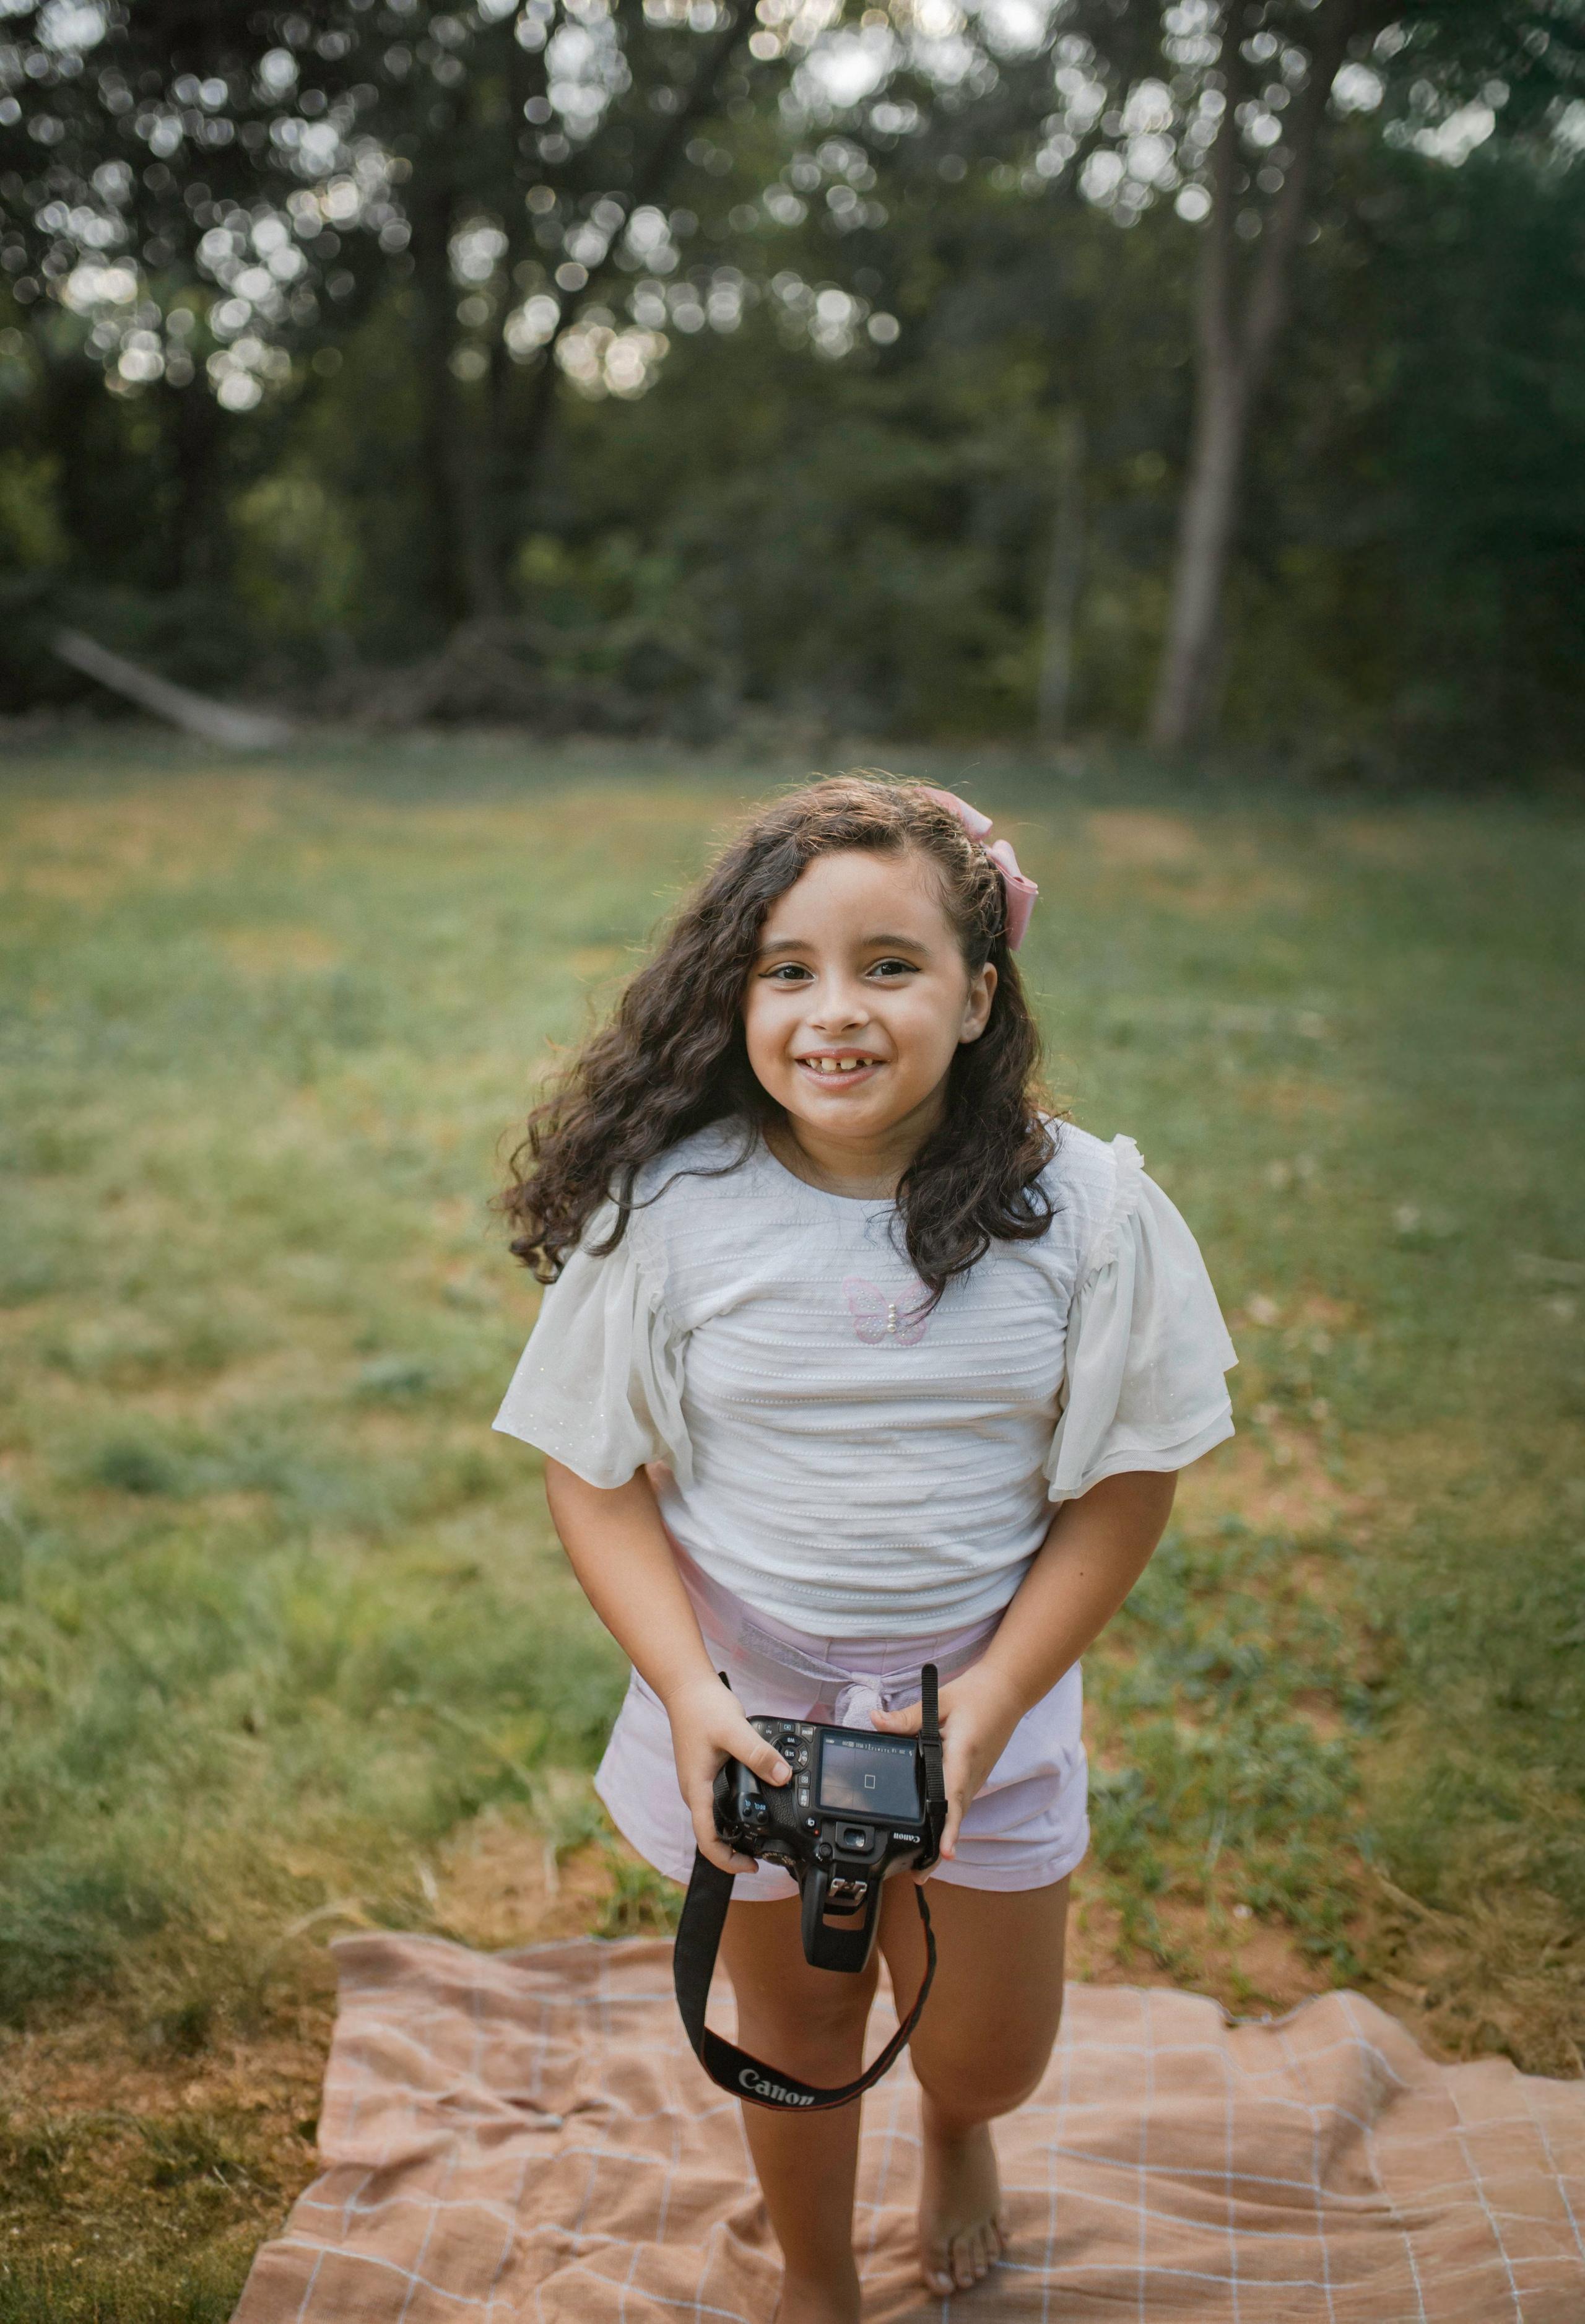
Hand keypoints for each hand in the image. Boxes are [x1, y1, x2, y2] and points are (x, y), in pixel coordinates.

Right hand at [663, 1671, 792, 1876]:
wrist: (686, 1687)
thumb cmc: (702, 1708)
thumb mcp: (735, 1731)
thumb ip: (758, 1754)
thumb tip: (783, 1776)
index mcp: (697, 1790)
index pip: (706, 1840)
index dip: (728, 1861)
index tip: (752, 1866)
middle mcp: (695, 1791)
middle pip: (711, 1834)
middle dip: (735, 1850)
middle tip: (765, 1853)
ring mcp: (698, 1781)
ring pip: (715, 1818)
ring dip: (735, 1830)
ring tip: (763, 1831)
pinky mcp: (704, 1771)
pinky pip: (718, 1799)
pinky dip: (736, 1808)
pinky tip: (757, 1797)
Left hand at [871, 1663, 1027, 1874]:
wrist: (1007, 1693)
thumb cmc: (974, 1696)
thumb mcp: (939, 1701)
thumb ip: (908, 1717)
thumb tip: (876, 1721)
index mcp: (963, 1756)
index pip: (954, 1798)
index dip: (949, 1828)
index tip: (944, 1853)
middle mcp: (972, 1774)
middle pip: (955, 1817)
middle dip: (940, 1847)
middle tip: (919, 1877)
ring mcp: (975, 1779)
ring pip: (957, 1814)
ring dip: (943, 1837)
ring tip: (922, 1866)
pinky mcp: (974, 1777)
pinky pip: (959, 1804)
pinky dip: (948, 1821)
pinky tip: (933, 1833)